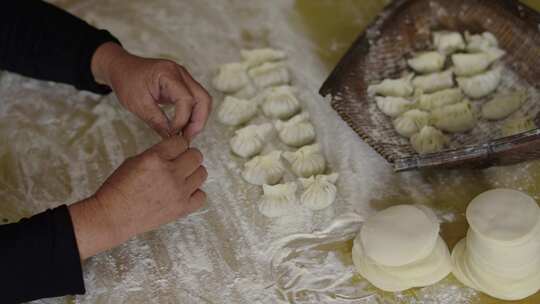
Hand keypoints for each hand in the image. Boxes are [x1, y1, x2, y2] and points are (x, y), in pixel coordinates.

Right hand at [69, 135, 206, 259]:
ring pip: (202, 173)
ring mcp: (178, 192)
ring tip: (181, 179)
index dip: (178, 145)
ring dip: (193, 174)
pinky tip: (183, 194)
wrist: (113, 216)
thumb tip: (175, 150)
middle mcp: (170, 173)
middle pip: (196, 156)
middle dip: (188, 157)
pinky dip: (195, 194)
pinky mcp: (182, 209)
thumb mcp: (134, 161)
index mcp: (155, 158)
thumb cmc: (119, 188)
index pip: (181, 142)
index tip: (175, 150)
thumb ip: (157, 154)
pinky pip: (202, 196)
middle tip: (179, 163)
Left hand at [91, 42, 211, 139]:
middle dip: (199, 121)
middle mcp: (181, 73)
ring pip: (203, 100)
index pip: (186, 99)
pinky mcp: (183, 84)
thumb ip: (156, 121)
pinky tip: (184, 126)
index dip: (182, 120)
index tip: (172, 133)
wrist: (122, 68)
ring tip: (186, 134)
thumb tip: (171, 138)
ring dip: (198, 119)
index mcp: (168, 74)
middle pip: (203, 98)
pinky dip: (193, 114)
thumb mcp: (138, 104)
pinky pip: (196, 100)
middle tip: (188, 137)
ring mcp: (184, 78)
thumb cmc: (126, 81)